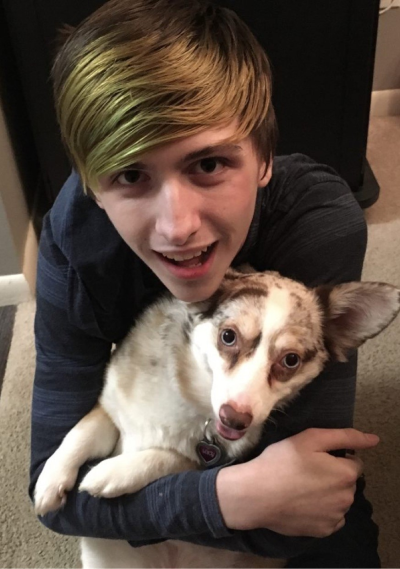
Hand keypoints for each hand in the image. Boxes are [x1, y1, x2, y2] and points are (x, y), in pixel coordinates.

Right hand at [216, 428, 378, 537]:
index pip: (353, 462)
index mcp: (346, 474)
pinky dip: (322, 510)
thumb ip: (345, 437)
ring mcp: (335, 517)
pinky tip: (303, 503)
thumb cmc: (282, 461)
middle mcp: (347, 498)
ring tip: (302, 486)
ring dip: (329, 493)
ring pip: (339, 499)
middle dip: (333, 475)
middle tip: (306, 470)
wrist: (256, 494)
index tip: (314, 457)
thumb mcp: (310, 438)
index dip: (335, 457)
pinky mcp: (323, 531)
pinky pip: (331, 517)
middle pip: (347, 481)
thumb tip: (374, 440)